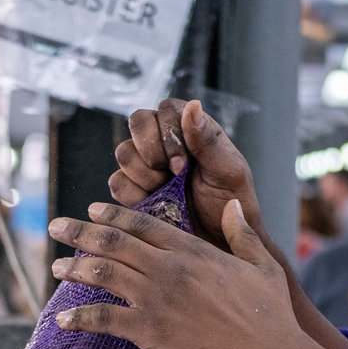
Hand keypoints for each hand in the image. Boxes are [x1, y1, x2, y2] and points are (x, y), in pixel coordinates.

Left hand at [49, 198, 315, 348]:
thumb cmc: (271, 317)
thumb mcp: (263, 265)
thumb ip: (243, 234)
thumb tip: (234, 206)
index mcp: (193, 251)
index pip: (143, 224)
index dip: (113, 215)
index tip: (91, 209)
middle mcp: (168, 268)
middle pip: (113, 241)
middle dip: (80, 231)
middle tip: (56, 227)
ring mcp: (156, 297)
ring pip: (102, 273)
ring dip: (74, 268)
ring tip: (55, 268)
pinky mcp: (148, 330)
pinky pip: (102, 319)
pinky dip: (79, 318)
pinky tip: (62, 321)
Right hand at [111, 100, 262, 249]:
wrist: (221, 243)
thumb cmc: (231, 204)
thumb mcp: (228, 171)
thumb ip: (208, 139)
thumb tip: (193, 105)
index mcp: (191, 130)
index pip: (165, 109)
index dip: (168, 132)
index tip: (183, 164)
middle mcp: (164, 143)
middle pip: (138, 122)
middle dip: (152, 151)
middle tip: (172, 176)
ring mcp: (146, 167)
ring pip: (124, 153)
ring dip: (144, 175)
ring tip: (166, 192)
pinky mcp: (132, 192)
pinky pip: (117, 183)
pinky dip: (133, 195)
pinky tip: (154, 204)